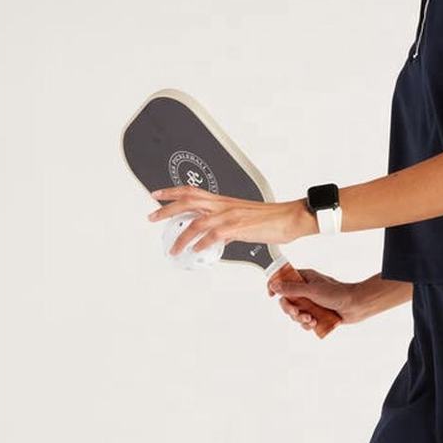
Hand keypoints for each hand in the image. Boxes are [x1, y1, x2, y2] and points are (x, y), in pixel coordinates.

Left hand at [147, 186, 306, 253]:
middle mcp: (223, 205)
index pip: (192, 191)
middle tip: (151, 217)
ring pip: (196, 223)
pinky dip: (202, 245)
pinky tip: (197, 251)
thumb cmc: (273, 218)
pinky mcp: (237, 228)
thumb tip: (218, 238)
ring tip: (173, 249)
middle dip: (165, 210)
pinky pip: (213, 237)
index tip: (156, 194)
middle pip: (187, 202)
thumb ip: (228, 227)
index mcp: (224, 201)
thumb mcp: (245, 220)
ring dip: (181, 238)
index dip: (171, 192)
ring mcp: (229, 216)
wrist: (290, 218)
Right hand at [269, 268, 366, 329]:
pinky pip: (304, 322)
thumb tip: (274, 285)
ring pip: (295, 313)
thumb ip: (292, 288)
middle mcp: (306, 290)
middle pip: (286, 300)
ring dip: (300, 319)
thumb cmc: (337, 293)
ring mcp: (311, 303)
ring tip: (310, 319)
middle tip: (297, 313)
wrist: (356, 306)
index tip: (271, 295)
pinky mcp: (316, 314)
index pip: (283, 279)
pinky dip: (307, 324)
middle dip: (290, 309)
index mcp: (304, 279)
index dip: (275, 286)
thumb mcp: (312, 290)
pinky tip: (314, 323)